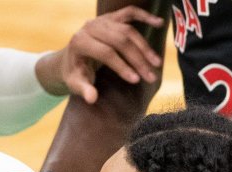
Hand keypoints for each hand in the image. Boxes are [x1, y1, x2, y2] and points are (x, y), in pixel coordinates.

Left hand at [38, 6, 163, 102]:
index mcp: (80, 42)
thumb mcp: (75, 83)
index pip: (106, 53)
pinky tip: (159, 23)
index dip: (122, 66)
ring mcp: (102, 20)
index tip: (136, 80)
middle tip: (151, 76)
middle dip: (138, 60)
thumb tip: (92, 99)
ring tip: (157, 64)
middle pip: (120, 41)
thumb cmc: (75, 72)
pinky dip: (145, 16)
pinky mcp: (112, 17)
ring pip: (128, 30)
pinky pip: (130, 13)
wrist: (71, 56)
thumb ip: (83, 89)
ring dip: (145, 47)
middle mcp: (91, 27)